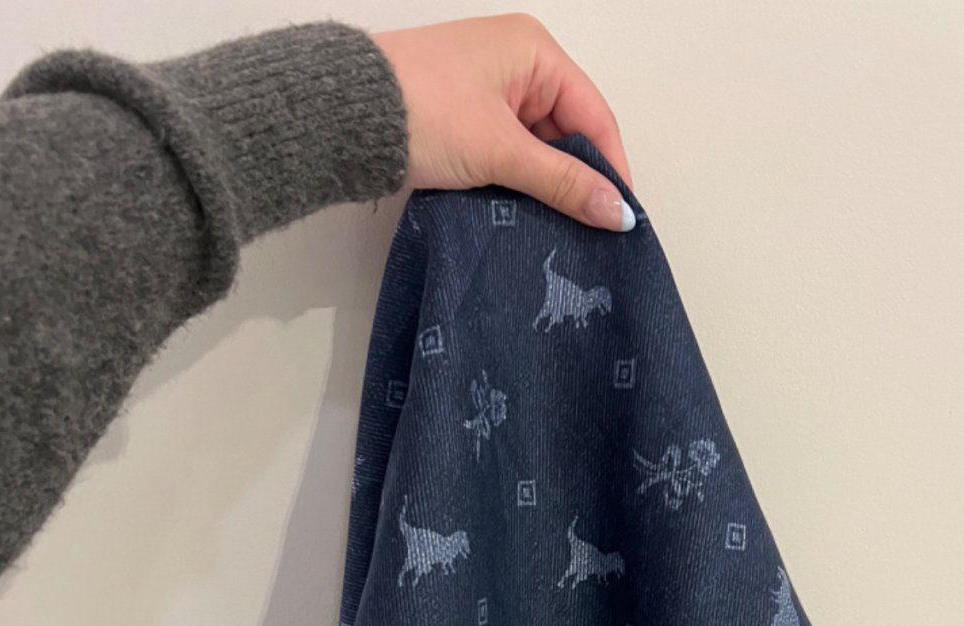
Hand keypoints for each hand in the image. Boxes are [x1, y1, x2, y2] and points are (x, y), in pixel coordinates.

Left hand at [373, 13, 634, 231]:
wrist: (342, 115)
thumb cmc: (424, 115)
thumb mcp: (500, 152)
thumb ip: (562, 183)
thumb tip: (618, 214)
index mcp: (535, 52)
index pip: (594, 115)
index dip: (611, 168)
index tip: (621, 220)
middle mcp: (517, 62)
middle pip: (567, 132)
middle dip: (576, 181)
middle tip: (590, 236)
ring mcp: (488, 90)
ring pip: (536, 147)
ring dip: (545, 187)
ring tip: (560, 234)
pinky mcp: (463, 117)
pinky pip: (507, 152)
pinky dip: (516, 182)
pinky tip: (524, 216)